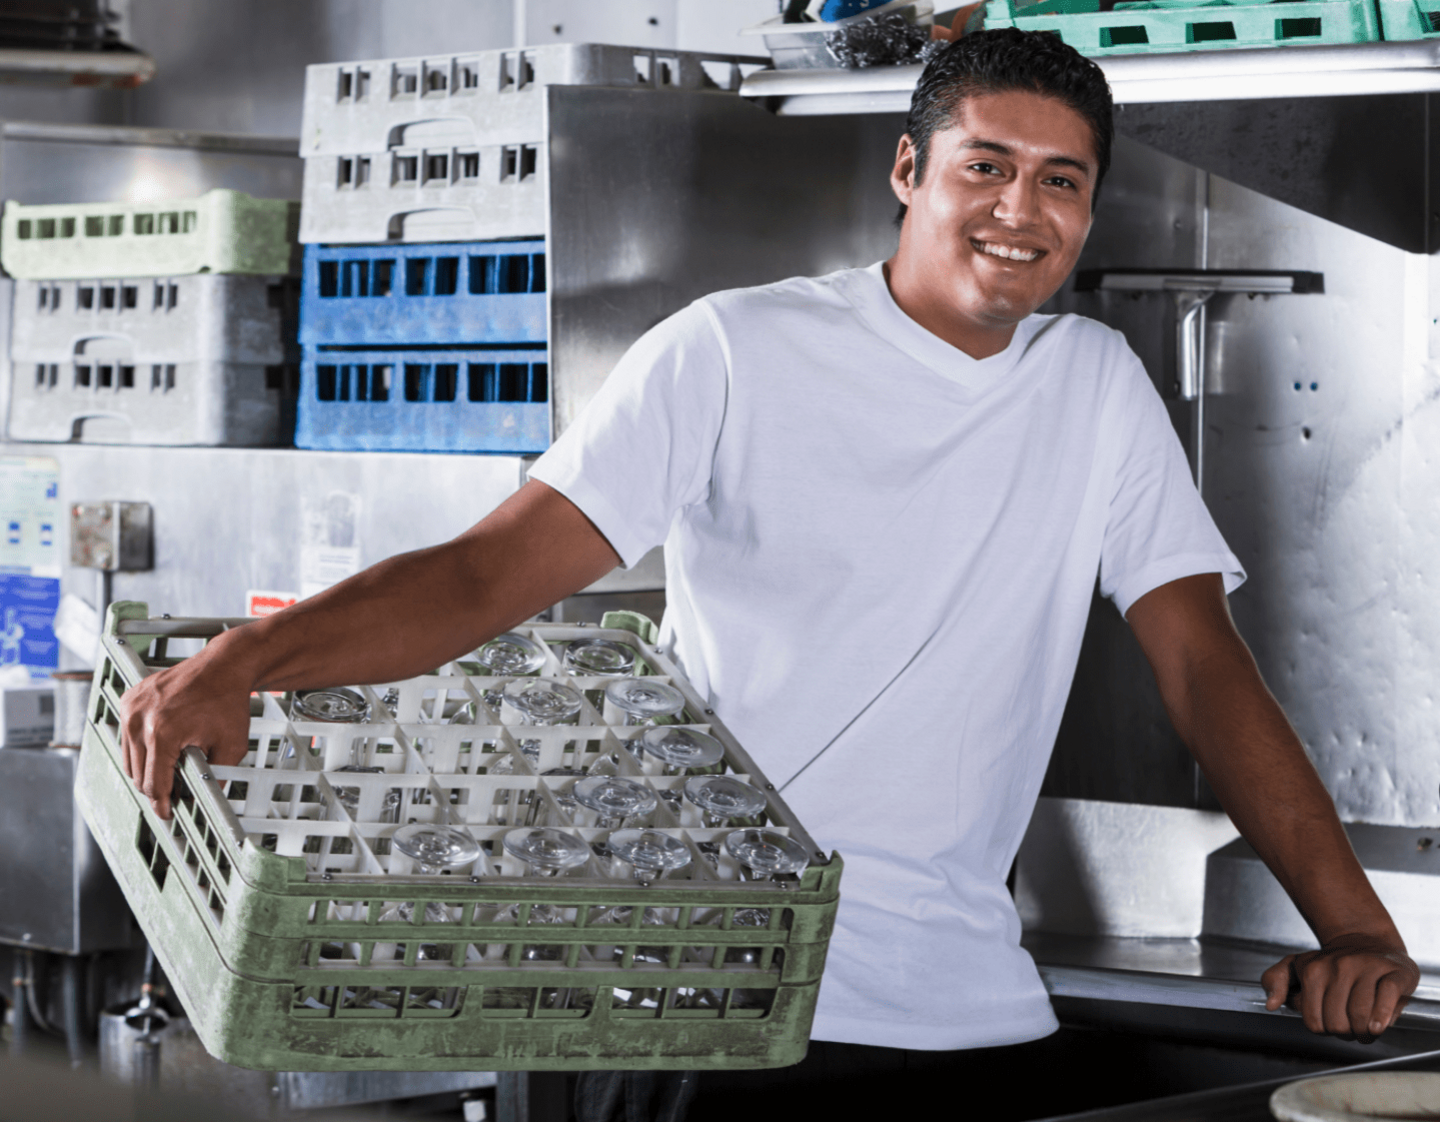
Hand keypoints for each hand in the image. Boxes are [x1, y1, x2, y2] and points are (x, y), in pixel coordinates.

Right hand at [119, 635, 254, 819]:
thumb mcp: (232, 746)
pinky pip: (127, 735)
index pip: (153, 783)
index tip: (167, 813)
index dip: (161, 803)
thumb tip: (205, 800)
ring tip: (169, 771)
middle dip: (155, 788)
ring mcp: (131, 709)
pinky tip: (160, 746)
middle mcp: (140, 721)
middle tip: (172, 795)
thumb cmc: (228, 702)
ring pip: (129, 757)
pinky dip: (140, 746)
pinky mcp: (129, 700)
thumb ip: (216, 776)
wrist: (222, 666)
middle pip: (138, 774)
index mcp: (162, 734)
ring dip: (146, 769)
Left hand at [1262, 933, 1419, 1039]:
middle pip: (1338, 1024)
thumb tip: (1270, 1004)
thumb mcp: (1295, 966)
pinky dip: (1382, 1019)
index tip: (1330, 1023)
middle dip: (1345, 1034)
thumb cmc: (1330, 963)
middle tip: (1351, 1028)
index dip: (1323, 1030)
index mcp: (1312, 969)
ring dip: (1365, 1033)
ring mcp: (1367, 968)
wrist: (1367, 941)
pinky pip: (1386, 1000)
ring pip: (1362, 1017)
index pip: (1314, 1022)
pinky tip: (1378, 1025)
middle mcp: (1339, 966)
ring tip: (1366, 1029)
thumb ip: (1274, 981)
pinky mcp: (1394, 972)